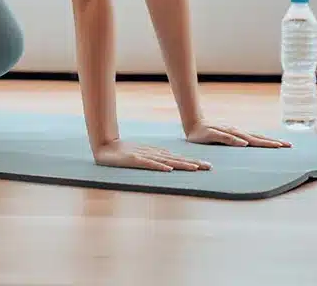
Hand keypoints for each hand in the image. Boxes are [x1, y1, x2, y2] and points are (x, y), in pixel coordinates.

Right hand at [93, 139, 211, 171]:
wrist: (106, 147)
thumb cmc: (126, 152)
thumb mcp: (144, 155)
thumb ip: (157, 159)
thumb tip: (171, 164)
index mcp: (158, 155)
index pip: (179, 159)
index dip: (193, 162)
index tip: (207, 166)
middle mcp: (155, 155)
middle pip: (177, 160)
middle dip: (194, 163)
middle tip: (209, 167)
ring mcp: (145, 157)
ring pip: (167, 162)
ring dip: (181, 165)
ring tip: (195, 168)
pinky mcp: (135, 160)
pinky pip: (149, 164)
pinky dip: (159, 166)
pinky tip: (168, 169)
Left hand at [185, 119, 292, 147]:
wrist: (193, 124)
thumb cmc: (200, 133)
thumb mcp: (212, 136)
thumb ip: (227, 139)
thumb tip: (244, 143)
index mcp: (235, 135)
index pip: (256, 140)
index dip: (269, 143)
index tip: (281, 146)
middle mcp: (238, 133)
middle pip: (259, 138)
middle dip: (274, 142)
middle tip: (289, 145)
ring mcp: (236, 133)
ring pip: (256, 137)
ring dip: (268, 140)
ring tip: (280, 144)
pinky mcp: (233, 134)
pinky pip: (249, 138)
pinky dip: (259, 140)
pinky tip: (262, 142)